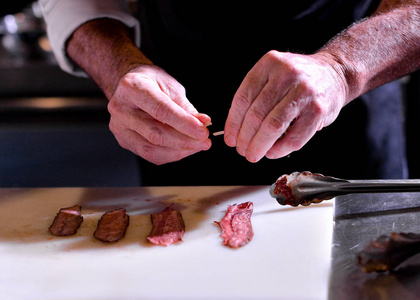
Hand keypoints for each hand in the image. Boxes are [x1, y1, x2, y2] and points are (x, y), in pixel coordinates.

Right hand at [108, 65, 211, 164]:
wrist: (131, 86)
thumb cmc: (151, 82)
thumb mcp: (170, 86)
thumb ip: (185, 106)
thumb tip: (203, 123)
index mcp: (132, 88)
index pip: (161, 111)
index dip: (184, 124)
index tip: (203, 131)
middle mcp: (121, 109)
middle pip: (156, 134)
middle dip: (185, 141)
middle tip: (205, 141)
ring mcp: (120, 127)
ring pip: (152, 149)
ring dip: (179, 150)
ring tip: (198, 146)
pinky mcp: (124, 140)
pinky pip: (149, 155)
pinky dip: (170, 154)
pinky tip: (184, 149)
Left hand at [224, 50, 347, 161]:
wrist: (334, 74)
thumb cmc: (297, 80)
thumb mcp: (273, 75)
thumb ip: (255, 96)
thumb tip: (235, 130)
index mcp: (269, 63)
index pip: (243, 98)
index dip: (233, 123)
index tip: (230, 139)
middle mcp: (286, 74)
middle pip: (256, 114)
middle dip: (245, 138)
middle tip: (241, 150)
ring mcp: (304, 91)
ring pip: (272, 126)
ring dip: (259, 145)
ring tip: (253, 154)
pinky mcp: (318, 110)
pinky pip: (294, 137)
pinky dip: (280, 149)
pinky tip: (272, 152)